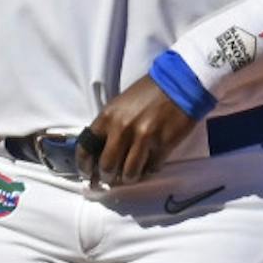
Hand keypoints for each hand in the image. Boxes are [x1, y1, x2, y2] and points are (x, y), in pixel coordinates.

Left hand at [77, 75, 197, 187]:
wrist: (179, 84)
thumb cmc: (148, 93)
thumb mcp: (120, 105)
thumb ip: (109, 127)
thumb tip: (101, 153)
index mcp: (108, 116)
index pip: (86, 148)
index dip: (84, 166)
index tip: (88, 174)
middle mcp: (122, 128)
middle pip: (107, 166)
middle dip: (108, 177)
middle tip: (112, 178)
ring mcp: (143, 137)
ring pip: (129, 173)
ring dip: (130, 177)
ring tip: (133, 173)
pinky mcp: (163, 144)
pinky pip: (152, 168)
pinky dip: (150, 169)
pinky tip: (150, 163)